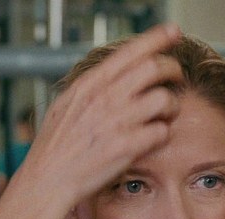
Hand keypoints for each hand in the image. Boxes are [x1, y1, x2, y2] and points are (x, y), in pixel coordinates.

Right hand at [24, 24, 183, 206]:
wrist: (48, 179)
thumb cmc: (56, 146)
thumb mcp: (67, 105)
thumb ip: (92, 88)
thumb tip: (112, 74)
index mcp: (91, 84)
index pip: (130, 51)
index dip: (157, 39)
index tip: (173, 32)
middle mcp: (106, 97)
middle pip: (155, 68)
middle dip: (173, 70)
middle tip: (176, 79)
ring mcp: (118, 122)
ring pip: (165, 99)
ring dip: (172, 107)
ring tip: (164, 115)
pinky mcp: (128, 147)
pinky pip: (162, 132)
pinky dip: (163, 135)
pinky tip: (153, 140)